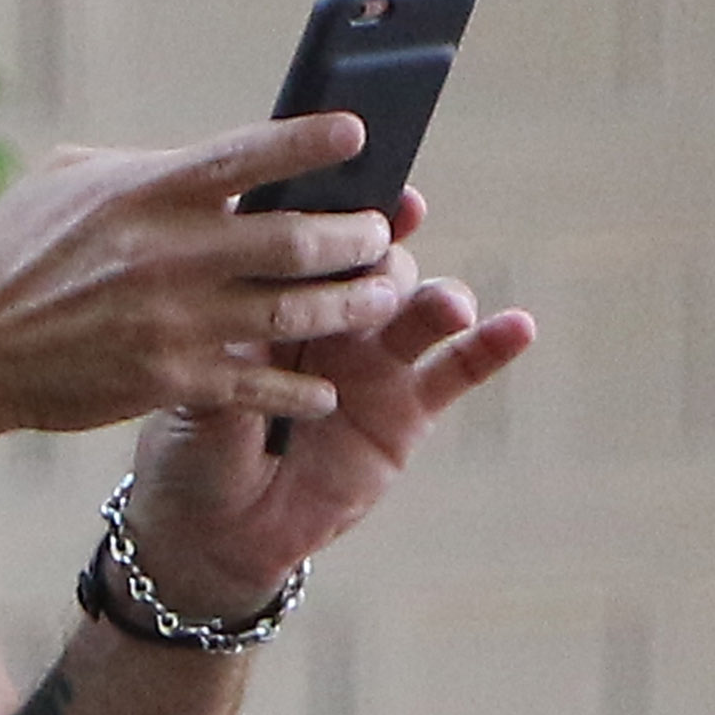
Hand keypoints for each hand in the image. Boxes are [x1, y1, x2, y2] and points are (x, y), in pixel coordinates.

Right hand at [0, 115, 420, 449]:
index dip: (311, 143)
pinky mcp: (171, 380)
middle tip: (383, 233)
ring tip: (382, 294)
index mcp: (147, 189)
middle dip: (356, 235)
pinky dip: (302, 387)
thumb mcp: (70, 180)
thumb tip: (219, 167)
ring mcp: (175, 320)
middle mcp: (170, 252)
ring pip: (295, 312)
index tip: (358, 132)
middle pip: (296, 239)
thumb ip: (149, 169)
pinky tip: (328, 385)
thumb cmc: (14, 253)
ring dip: (352, 304)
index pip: (248, 155)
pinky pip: (261, 385)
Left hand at [117, 229, 531, 618]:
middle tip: (381, 264)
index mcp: (278, 296)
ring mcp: (375, 361)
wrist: (218, 530)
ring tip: (448, 307)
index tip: (355, 184)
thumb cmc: (196, 448)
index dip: (336, 209)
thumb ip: (239, 346)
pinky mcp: (408, 411)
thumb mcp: (204, 388)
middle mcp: (333, 317)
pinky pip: (455, 373)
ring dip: (436, 298)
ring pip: (416, 309)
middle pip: (374, 264)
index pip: (314, 239)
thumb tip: (259, 295)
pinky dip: (490, 349)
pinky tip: (518, 328)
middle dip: (384, 256)